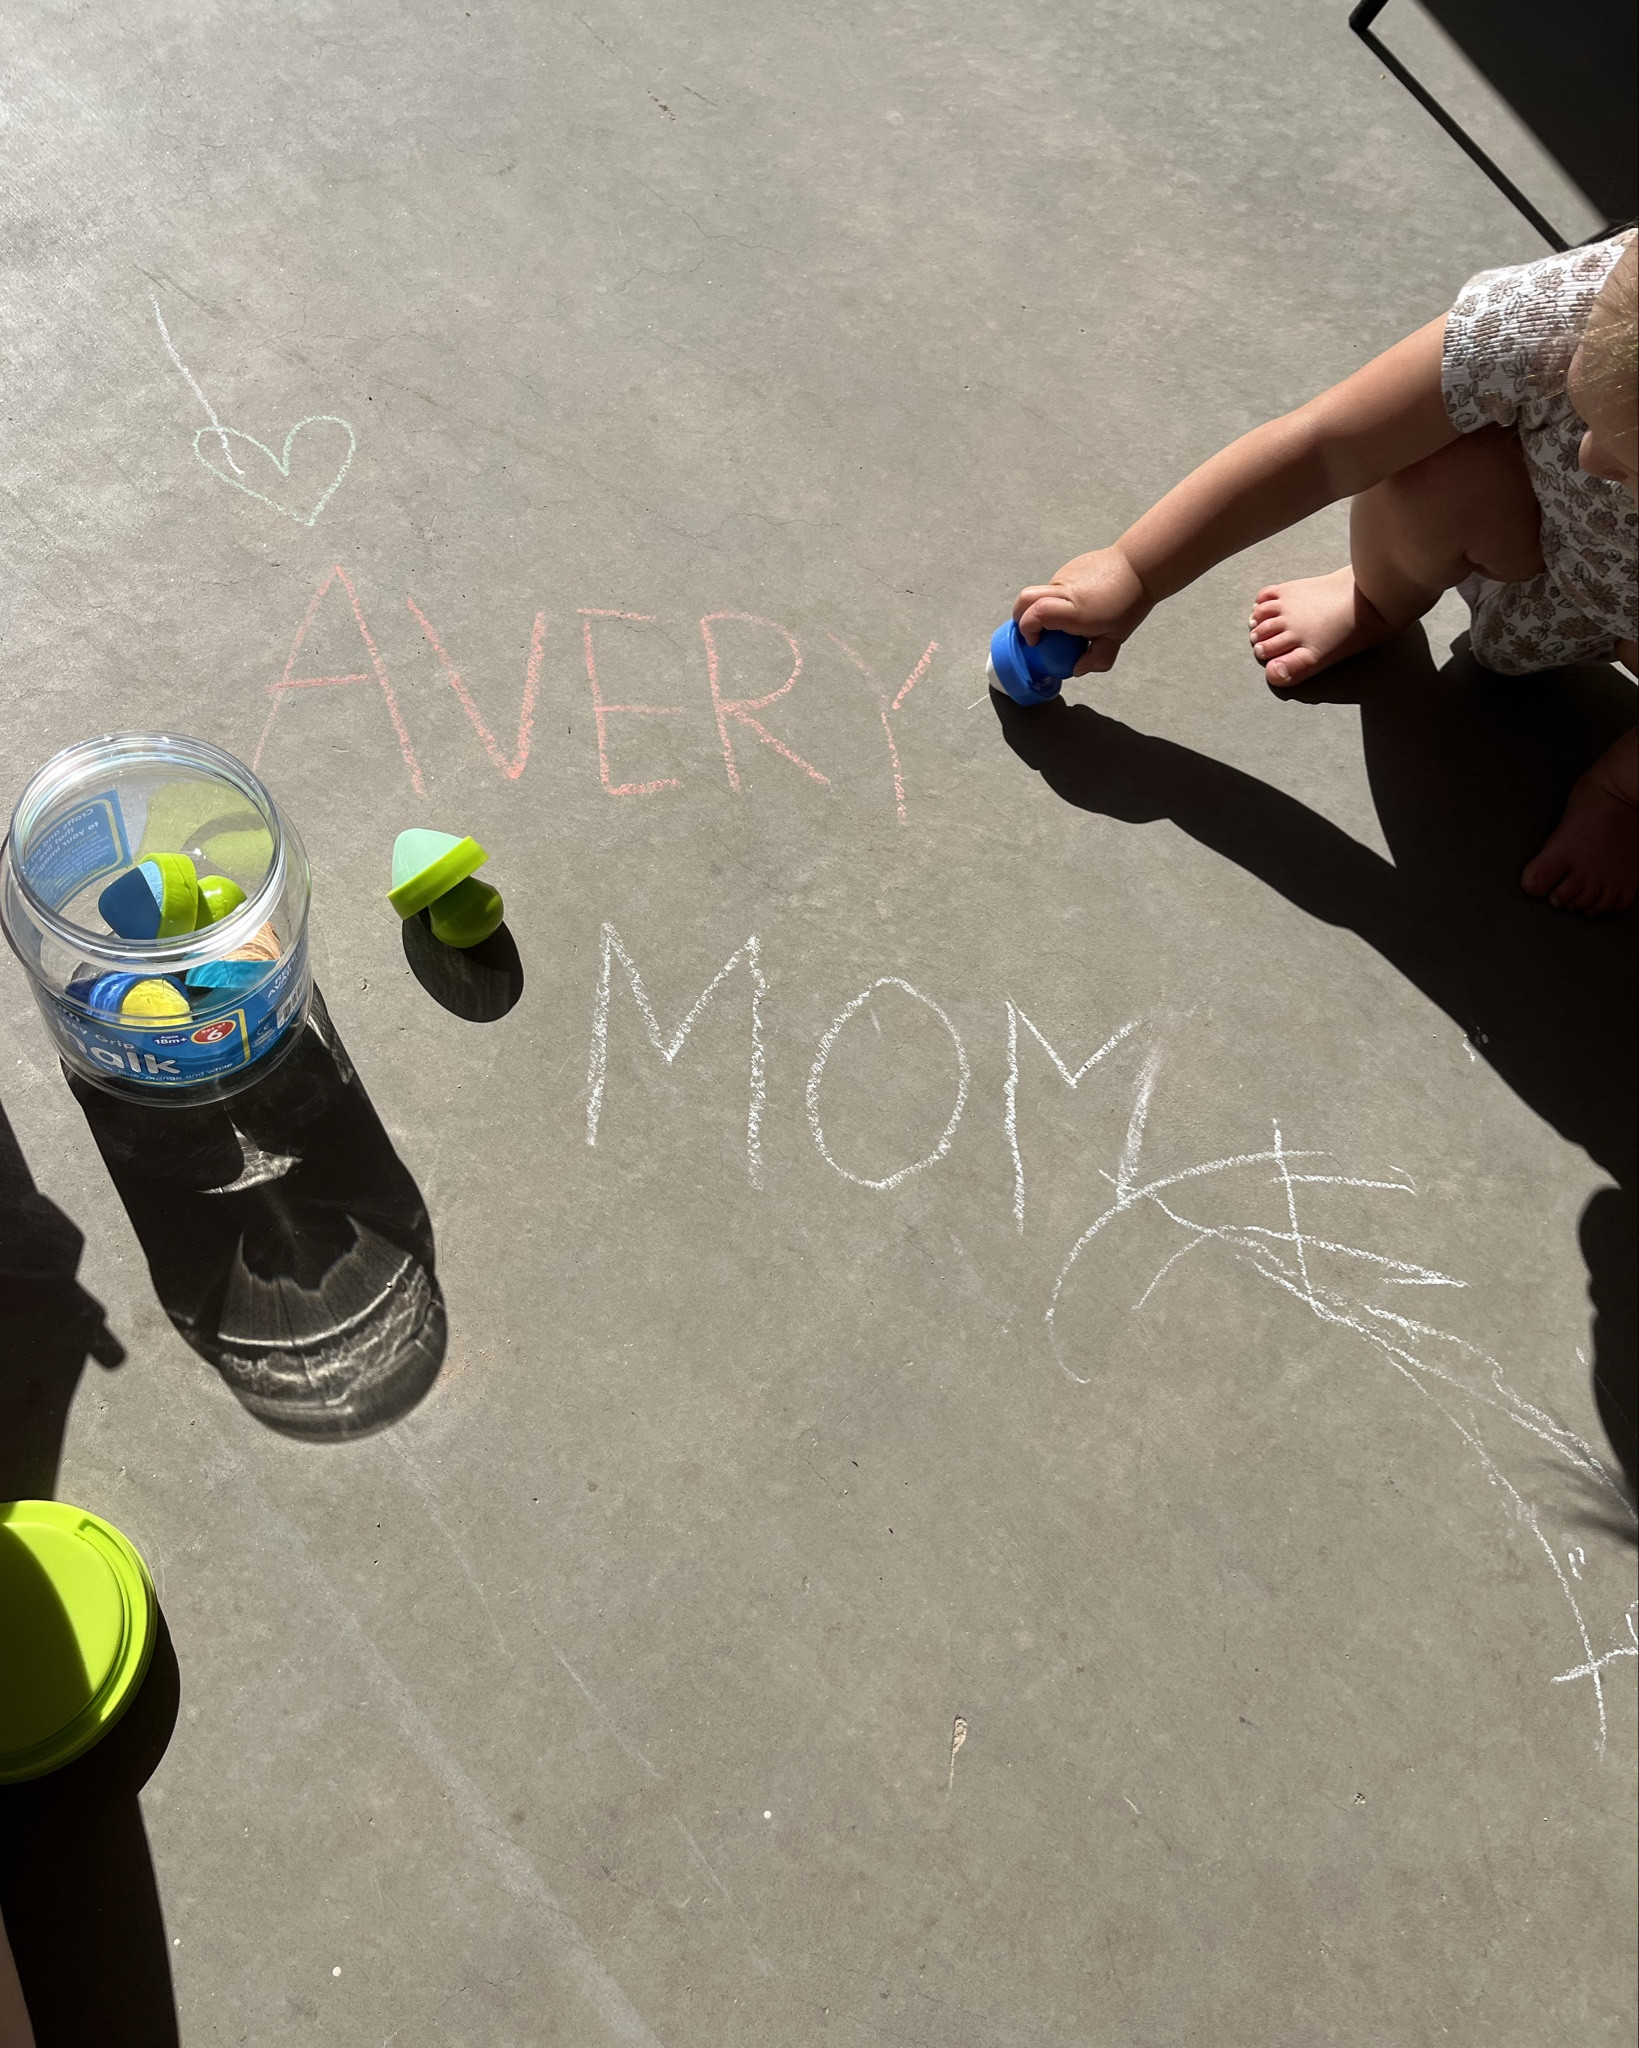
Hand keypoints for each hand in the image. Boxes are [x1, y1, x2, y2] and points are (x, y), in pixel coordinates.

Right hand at [1012, 547, 1151, 673]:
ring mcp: (1064, 576)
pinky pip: (1053, 587)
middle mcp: (1065, 590)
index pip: (1036, 614)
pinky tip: (1076, 605)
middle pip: (1025, 598)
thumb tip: (1077, 669)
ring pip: (1039, 593)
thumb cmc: (1129, 602)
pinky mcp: (1068, 568)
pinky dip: (1054, 600)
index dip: (1027, 629)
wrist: (1138, 565)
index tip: (1036, 642)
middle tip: (1031, 633)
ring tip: (1062, 621)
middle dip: (1020, 617)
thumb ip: (1096, 659)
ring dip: (1040, 609)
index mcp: (1076, 611)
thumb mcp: (1115, 638)